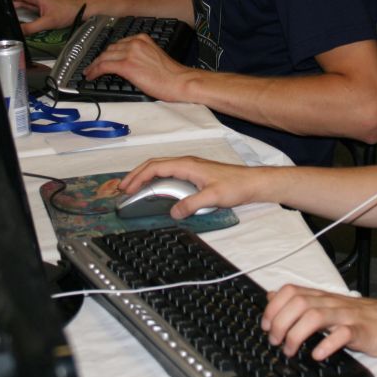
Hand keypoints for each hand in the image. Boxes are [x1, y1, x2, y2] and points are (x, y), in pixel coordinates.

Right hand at [10, 0, 82, 33]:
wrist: (80, 10)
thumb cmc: (68, 11)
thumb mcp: (48, 22)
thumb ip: (31, 28)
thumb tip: (19, 31)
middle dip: (6, 5)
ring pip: (19, 3)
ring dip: (12, 9)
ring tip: (3, 17)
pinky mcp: (38, 5)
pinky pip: (25, 7)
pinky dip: (19, 12)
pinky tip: (14, 18)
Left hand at [84, 34, 194, 101]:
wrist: (179, 81)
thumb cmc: (171, 74)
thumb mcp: (153, 56)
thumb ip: (139, 55)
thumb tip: (126, 63)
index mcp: (142, 39)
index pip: (118, 44)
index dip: (108, 52)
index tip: (103, 58)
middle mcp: (134, 42)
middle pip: (109, 49)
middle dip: (100, 58)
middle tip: (93, 66)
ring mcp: (130, 53)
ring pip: (104, 57)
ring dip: (94, 65)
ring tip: (89, 73)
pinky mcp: (126, 65)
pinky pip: (104, 66)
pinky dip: (95, 71)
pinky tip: (91, 76)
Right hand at [119, 156, 268, 217]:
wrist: (253, 182)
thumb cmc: (236, 186)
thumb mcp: (213, 197)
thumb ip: (191, 204)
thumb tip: (173, 213)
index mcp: (187, 165)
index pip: (155, 167)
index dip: (138, 177)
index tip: (127, 189)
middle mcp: (187, 163)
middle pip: (154, 164)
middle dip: (136, 175)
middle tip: (123, 188)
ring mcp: (191, 167)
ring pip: (161, 167)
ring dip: (145, 176)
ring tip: (134, 188)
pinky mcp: (195, 173)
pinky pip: (169, 172)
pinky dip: (157, 178)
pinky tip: (156, 188)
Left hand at [262, 285, 376, 359]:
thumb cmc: (362, 316)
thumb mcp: (328, 304)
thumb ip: (301, 300)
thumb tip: (272, 296)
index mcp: (322, 297)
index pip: (290, 291)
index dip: (273, 307)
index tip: (265, 325)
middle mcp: (331, 303)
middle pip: (298, 303)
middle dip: (280, 323)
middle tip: (276, 341)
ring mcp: (346, 316)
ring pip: (315, 316)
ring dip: (296, 334)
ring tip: (291, 350)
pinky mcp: (360, 331)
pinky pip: (342, 334)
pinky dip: (326, 345)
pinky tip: (317, 354)